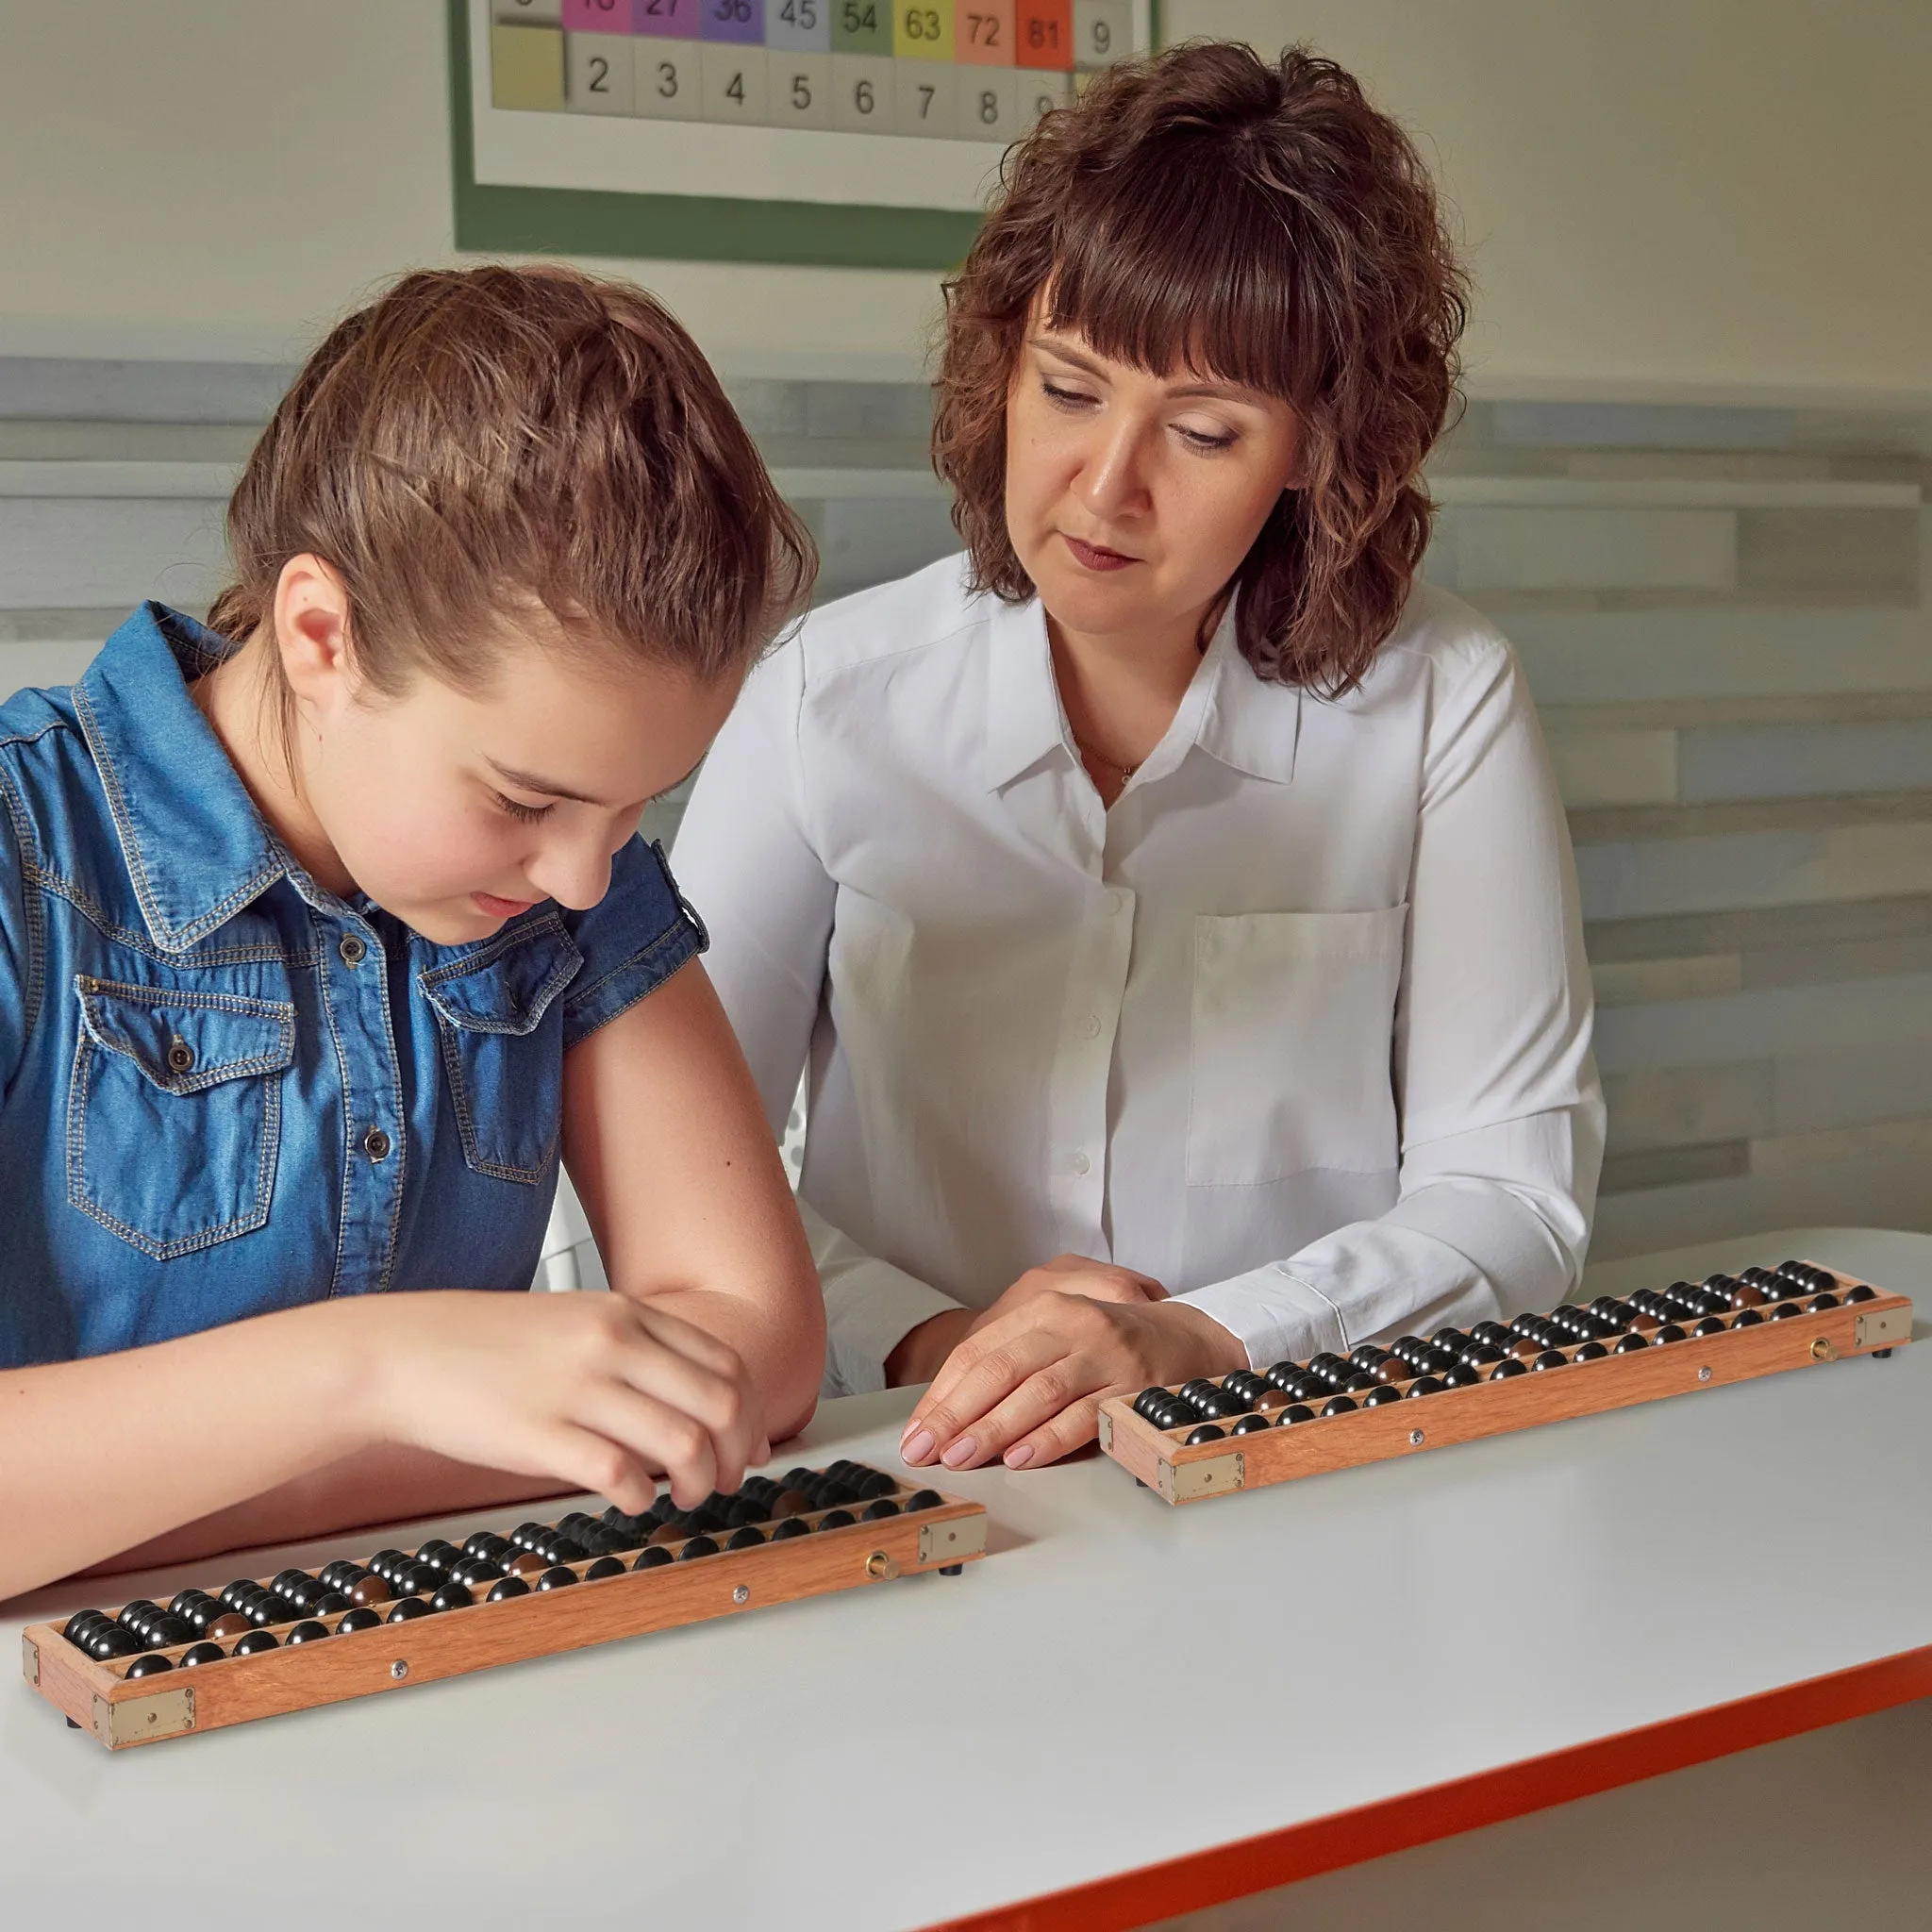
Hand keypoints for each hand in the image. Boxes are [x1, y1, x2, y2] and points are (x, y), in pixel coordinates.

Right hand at [357, 1291, 767, 1515]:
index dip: (752, 1414)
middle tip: (725, 1480)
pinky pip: (622, 1475)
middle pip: (722, 1404)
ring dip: (699, 1482)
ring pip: (685, 1443)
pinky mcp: (542, 1435)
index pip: (726, 1363)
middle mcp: (613, 1343)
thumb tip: (691, 1398)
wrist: (403, 1354)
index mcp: (626, 1314)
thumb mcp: (575, 1320)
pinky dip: (642, 1497)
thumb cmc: (485, 1346)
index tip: (750, 1445)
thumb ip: (634, 1348)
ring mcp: (580, 1388)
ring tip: (684, 1496)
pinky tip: (632, 1500)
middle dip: (737, 1454)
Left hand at [898, 1270, 1244, 1471]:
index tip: (915, 1432)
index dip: (942, 1395)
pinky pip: (1081, 1416)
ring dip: (994, 1429)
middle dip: (956, 1414)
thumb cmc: (1106, 1343)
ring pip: (1037, 1392)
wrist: (1185, 1336)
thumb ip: (1009, 1363)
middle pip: (1000, 1369)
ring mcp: (1102, 1354)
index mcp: (1043, 1307)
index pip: (978, 1351)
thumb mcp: (1055, 1335)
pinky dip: (1048, 1439)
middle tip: (926, 1451)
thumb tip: (948, 1415)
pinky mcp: (1130, 1386)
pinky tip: (1020, 1458)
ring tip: (962, 1457)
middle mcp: (1070, 1324)